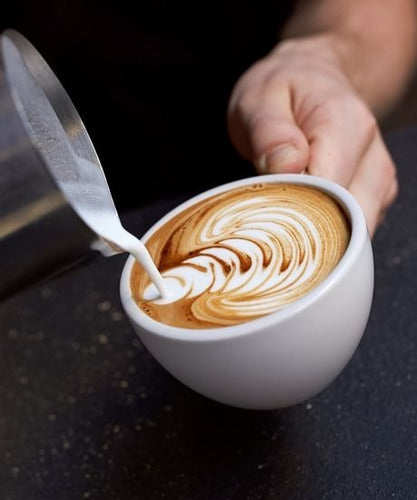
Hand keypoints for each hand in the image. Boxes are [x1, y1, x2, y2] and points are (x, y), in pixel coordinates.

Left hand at [227, 35, 397, 235]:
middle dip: (309, 227)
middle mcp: (372, 155)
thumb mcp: (259, 101)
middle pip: (348, 219)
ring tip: (290, 205)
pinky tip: (308, 210)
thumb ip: (269, 133)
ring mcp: (379, 178)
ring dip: (320, 231)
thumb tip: (287, 167)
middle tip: (274, 210)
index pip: (329, 191)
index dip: (297, 207)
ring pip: (355, 231)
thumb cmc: (283, 92)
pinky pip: (355, 229)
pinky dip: (330, 231)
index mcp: (346, 125)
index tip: (269, 205)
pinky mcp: (376, 194)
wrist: (311, 80)